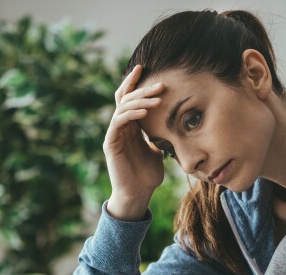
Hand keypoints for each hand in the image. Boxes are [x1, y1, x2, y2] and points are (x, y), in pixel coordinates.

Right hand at [104, 65, 165, 220]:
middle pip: (127, 98)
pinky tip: (145, 112)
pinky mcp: (110, 143)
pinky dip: (131, 114)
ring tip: (157, 98)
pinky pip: (118, 122)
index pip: (129, 98)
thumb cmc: (148, 175)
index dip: (135, 83)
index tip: (147, 68)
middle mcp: (120, 127)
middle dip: (143, 89)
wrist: (138, 195)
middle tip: (161, 83)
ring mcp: (114, 134)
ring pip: (123, 107)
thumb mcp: (159, 151)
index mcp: (131, 126)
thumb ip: (161, 136)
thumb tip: (175, 124)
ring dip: (140, 100)